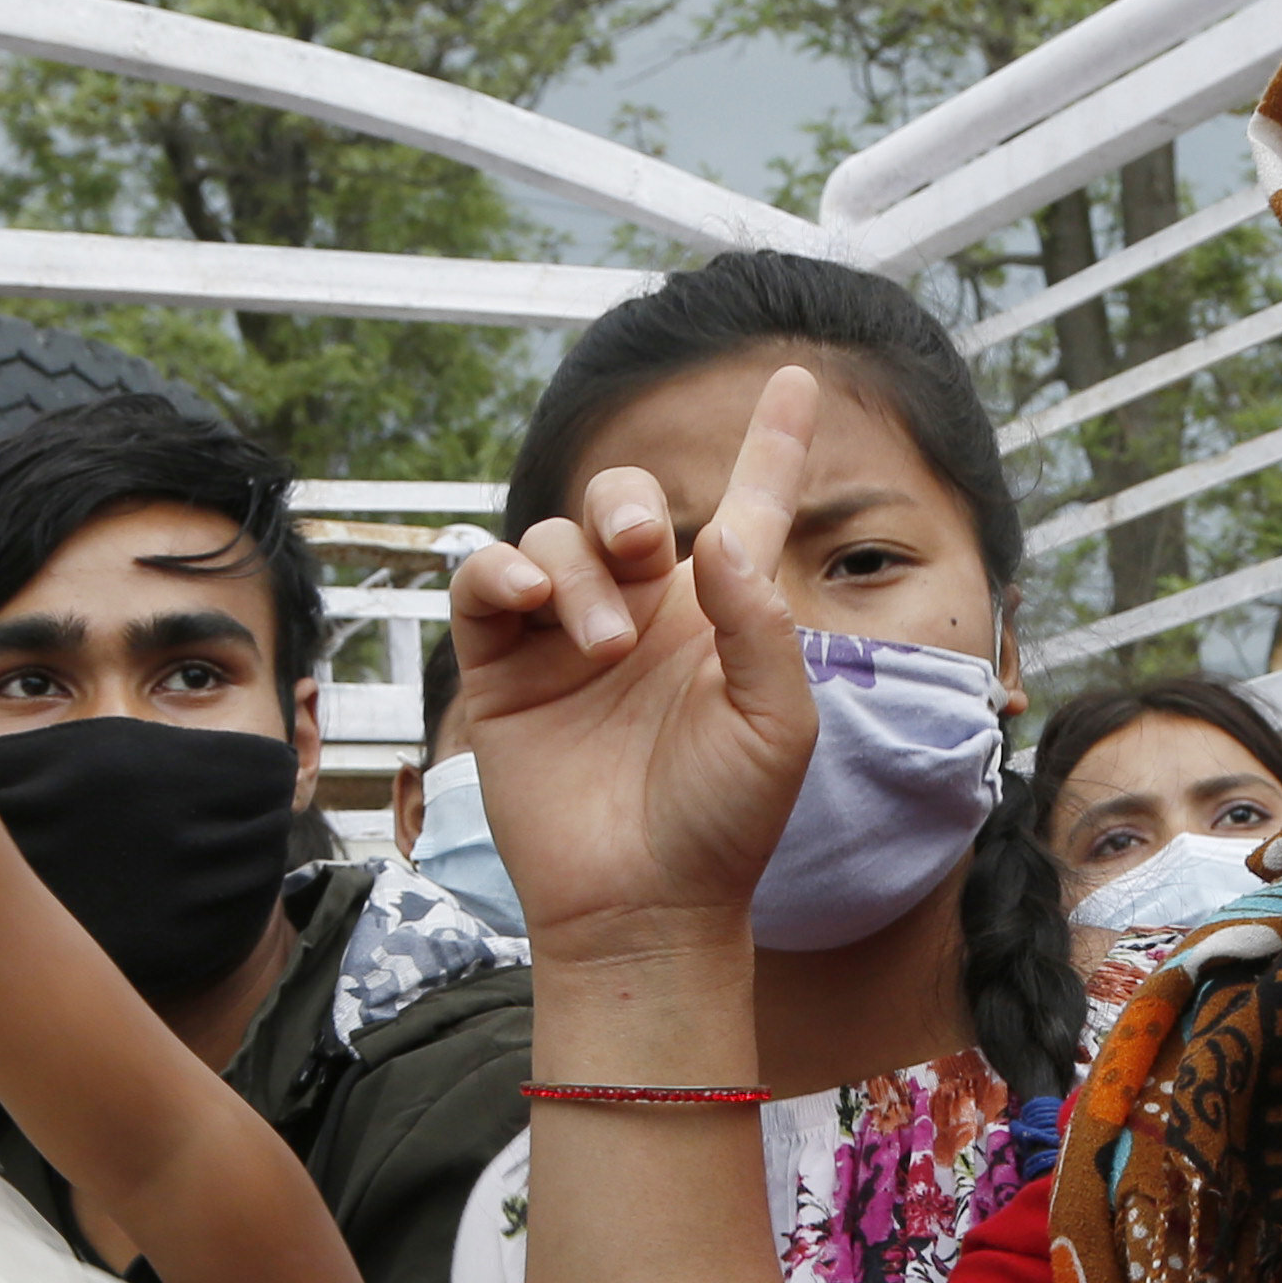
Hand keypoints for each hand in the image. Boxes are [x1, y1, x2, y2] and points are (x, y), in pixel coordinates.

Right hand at [447, 366, 824, 958]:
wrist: (645, 905)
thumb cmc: (725, 823)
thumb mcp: (777, 722)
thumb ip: (759, 623)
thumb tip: (713, 536)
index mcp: (719, 615)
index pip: (748, 506)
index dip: (773, 442)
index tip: (797, 377)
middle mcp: (642, 613)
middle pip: (619, 500)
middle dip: (622, 499)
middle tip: (639, 545)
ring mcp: (566, 638)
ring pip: (552, 539)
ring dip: (575, 571)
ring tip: (602, 649)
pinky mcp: (504, 670)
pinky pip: (484, 584)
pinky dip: (499, 571)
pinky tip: (528, 599)